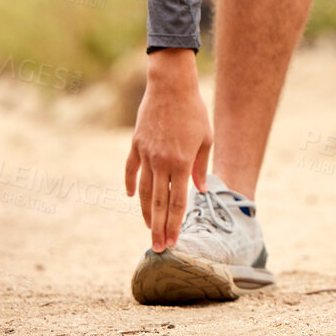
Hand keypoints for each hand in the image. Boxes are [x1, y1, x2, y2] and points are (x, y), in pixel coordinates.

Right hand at [124, 49, 211, 252]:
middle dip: (158, 228)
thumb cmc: (194, 111)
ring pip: (143, 191)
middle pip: (158, 203)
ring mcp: (146, 154)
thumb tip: (199, 191)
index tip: (172, 243)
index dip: (174, 224)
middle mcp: (161, 162)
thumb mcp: (205, 138)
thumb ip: (201, 167)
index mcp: (181, 163)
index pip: (176, 202)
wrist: (170, 86)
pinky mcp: (136, 145)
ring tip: (148, 228)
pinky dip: (130, 183)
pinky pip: (131, 170)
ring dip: (145, 212)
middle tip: (158, 249)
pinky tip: (131, 197)